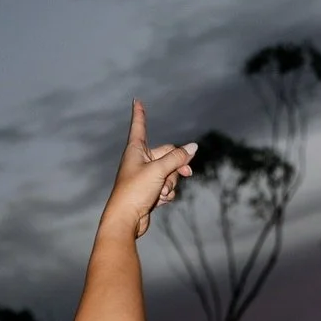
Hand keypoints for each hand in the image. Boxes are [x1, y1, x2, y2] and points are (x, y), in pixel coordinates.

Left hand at [100, 101, 196, 239]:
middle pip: (168, 154)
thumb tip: (194, 147)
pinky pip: (167, 187)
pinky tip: (159, 201)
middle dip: (178, 166)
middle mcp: (140, 161)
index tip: (136, 100)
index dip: (139, 113)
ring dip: (171, 183)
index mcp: (135, 150)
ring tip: (160, 192)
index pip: (139, 126)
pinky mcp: (149, 192)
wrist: (126, 220)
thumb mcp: (159, 170)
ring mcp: (145, 177)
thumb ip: (178, 157)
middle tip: (187, 172)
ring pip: (170, 173)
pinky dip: (167, 194)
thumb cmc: (135, 191)